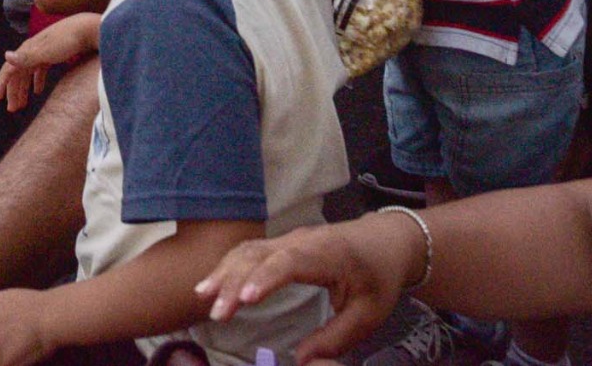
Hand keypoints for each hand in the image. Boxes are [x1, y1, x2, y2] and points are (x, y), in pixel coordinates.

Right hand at [0, 14, 96, 112]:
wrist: (89, 29)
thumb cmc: (69, 40)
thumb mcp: (46, 50)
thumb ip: (26, 56)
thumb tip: (6, 56)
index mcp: (28, 49)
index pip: (9, 68)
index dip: (2, 84)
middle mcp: (32, 50)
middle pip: (18, 73)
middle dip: (13, 91)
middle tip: (12, 109)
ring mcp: (43, 52)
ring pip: (28, 73)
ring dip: (23, 88)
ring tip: (22, 104)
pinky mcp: (53, 54)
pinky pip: (39, 70)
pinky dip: (37, 81)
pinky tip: (38, 91)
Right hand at [197, 216, 421, 344]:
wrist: (387, 240)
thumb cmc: (378, 276)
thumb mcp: (368, 314)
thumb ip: (335, 338)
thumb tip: (300, 361)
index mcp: (326, 254)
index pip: (289, 262)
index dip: (265, 278)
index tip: (246, 299)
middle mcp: (301, 240)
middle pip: (259, 254)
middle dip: (234, 280)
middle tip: (217, 312)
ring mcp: (289, 238)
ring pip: (249, 249)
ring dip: (225, 271)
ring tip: (204, 296)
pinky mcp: (281, 243)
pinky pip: (250, 250)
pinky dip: (229, 265)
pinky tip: (214, 284)